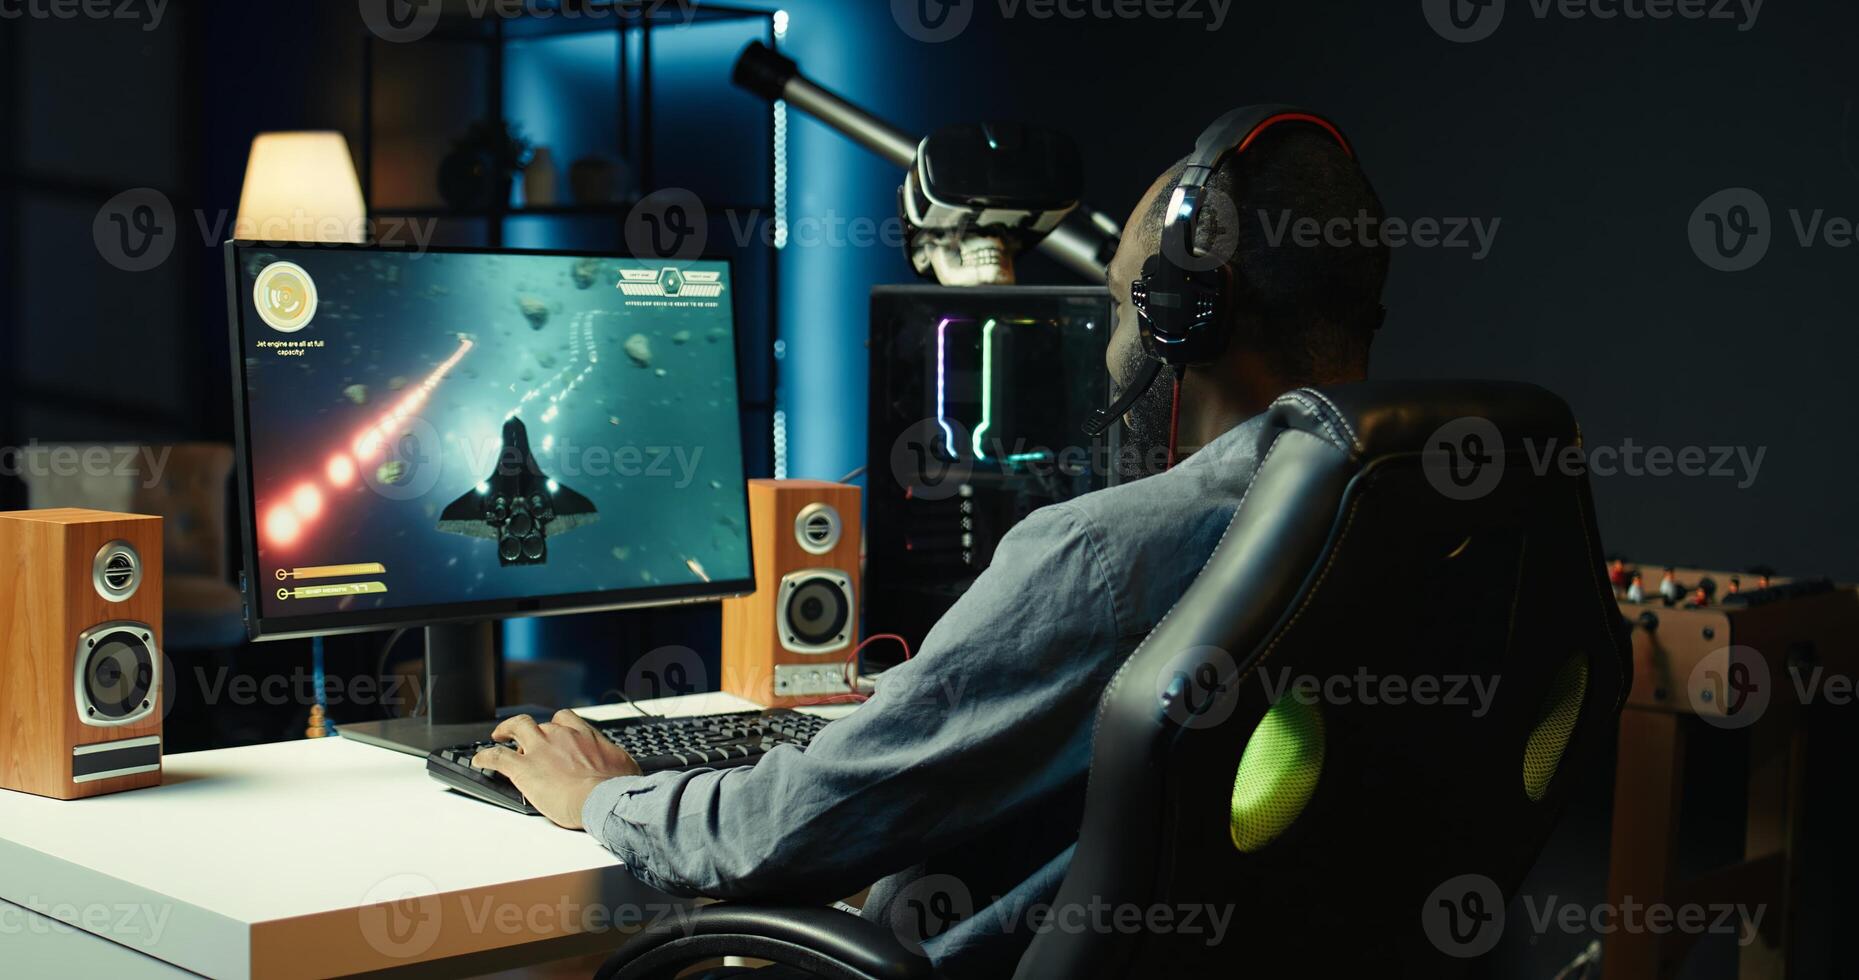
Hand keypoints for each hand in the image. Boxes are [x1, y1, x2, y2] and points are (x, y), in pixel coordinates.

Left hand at [473, 710, 641, 828]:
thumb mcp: (624, 766)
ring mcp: (540, 749)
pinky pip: (496, 756)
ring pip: (515, 728)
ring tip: (497, 736)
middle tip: (521, 734)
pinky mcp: (523, 768)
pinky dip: (485, 756)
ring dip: (504, 731)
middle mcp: (560, 736)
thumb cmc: (617, 786)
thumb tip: (623, 770)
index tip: (552, 731)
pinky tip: (479, 760)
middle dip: (530, 730)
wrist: (603, 798)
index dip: (555, 724)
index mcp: (584, 735)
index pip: (564, 719)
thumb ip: (615, 762)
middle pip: (539, 724)